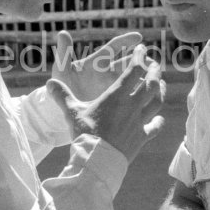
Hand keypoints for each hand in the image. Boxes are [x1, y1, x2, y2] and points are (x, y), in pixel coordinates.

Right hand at [48, 44, 163, 162]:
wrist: (97, 160)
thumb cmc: (84, 133)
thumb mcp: (71, 112)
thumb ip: (62, 95)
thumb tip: (49, 83)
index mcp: (117, 95)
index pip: (134, 70)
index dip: (139, 58)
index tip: (142, 49)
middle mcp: (132, 105)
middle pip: (151, 83)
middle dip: (155, 71)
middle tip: (156, 64)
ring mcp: (140, 121)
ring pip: (157, 102)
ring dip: (160, 91)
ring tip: (160, 84)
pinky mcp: (142, 136)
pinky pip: (155, 126)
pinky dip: (158, 121)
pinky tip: (159, 119)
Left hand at [51, 30, 153, 101]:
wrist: (62, 111)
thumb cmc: (61, 88)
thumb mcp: (61, 71)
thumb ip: (64, 53)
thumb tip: (62, 32)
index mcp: (97, 62)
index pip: (114, 47)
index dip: (126, 41)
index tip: (138, 38)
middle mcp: (109, 73)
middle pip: (130, 63)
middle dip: (142, 61)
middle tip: (153, 62)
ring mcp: (114, 88)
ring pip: (135, 80)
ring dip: (146, 77)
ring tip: (157, 78)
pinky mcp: (117, 102)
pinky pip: (132, 97)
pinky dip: (143, 95)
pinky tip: (153, 98)